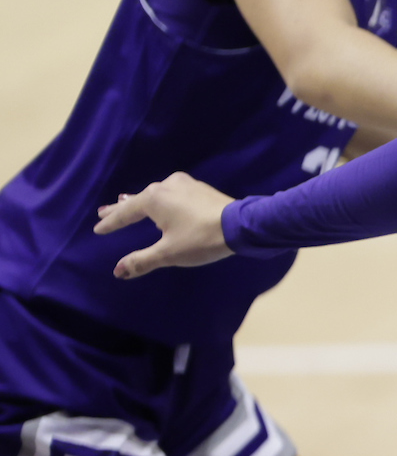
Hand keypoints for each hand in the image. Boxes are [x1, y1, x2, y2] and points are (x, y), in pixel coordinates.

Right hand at [93, 173, 234, 277]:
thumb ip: (142, 261)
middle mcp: (165, 186)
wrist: (241, 225)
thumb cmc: (201, 239)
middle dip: (120, 207)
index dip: (111, 223)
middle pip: (137, 199)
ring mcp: (184, 184)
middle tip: (103, 211)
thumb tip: (118, 271)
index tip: (98, 229)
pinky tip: (161, 200)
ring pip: (155, 193)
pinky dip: (159, 198)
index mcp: (153, 199)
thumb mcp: (169, 253)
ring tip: (127, 202)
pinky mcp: (199, 188)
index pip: (125, 213)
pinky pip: (171, 192)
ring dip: (140, 201)